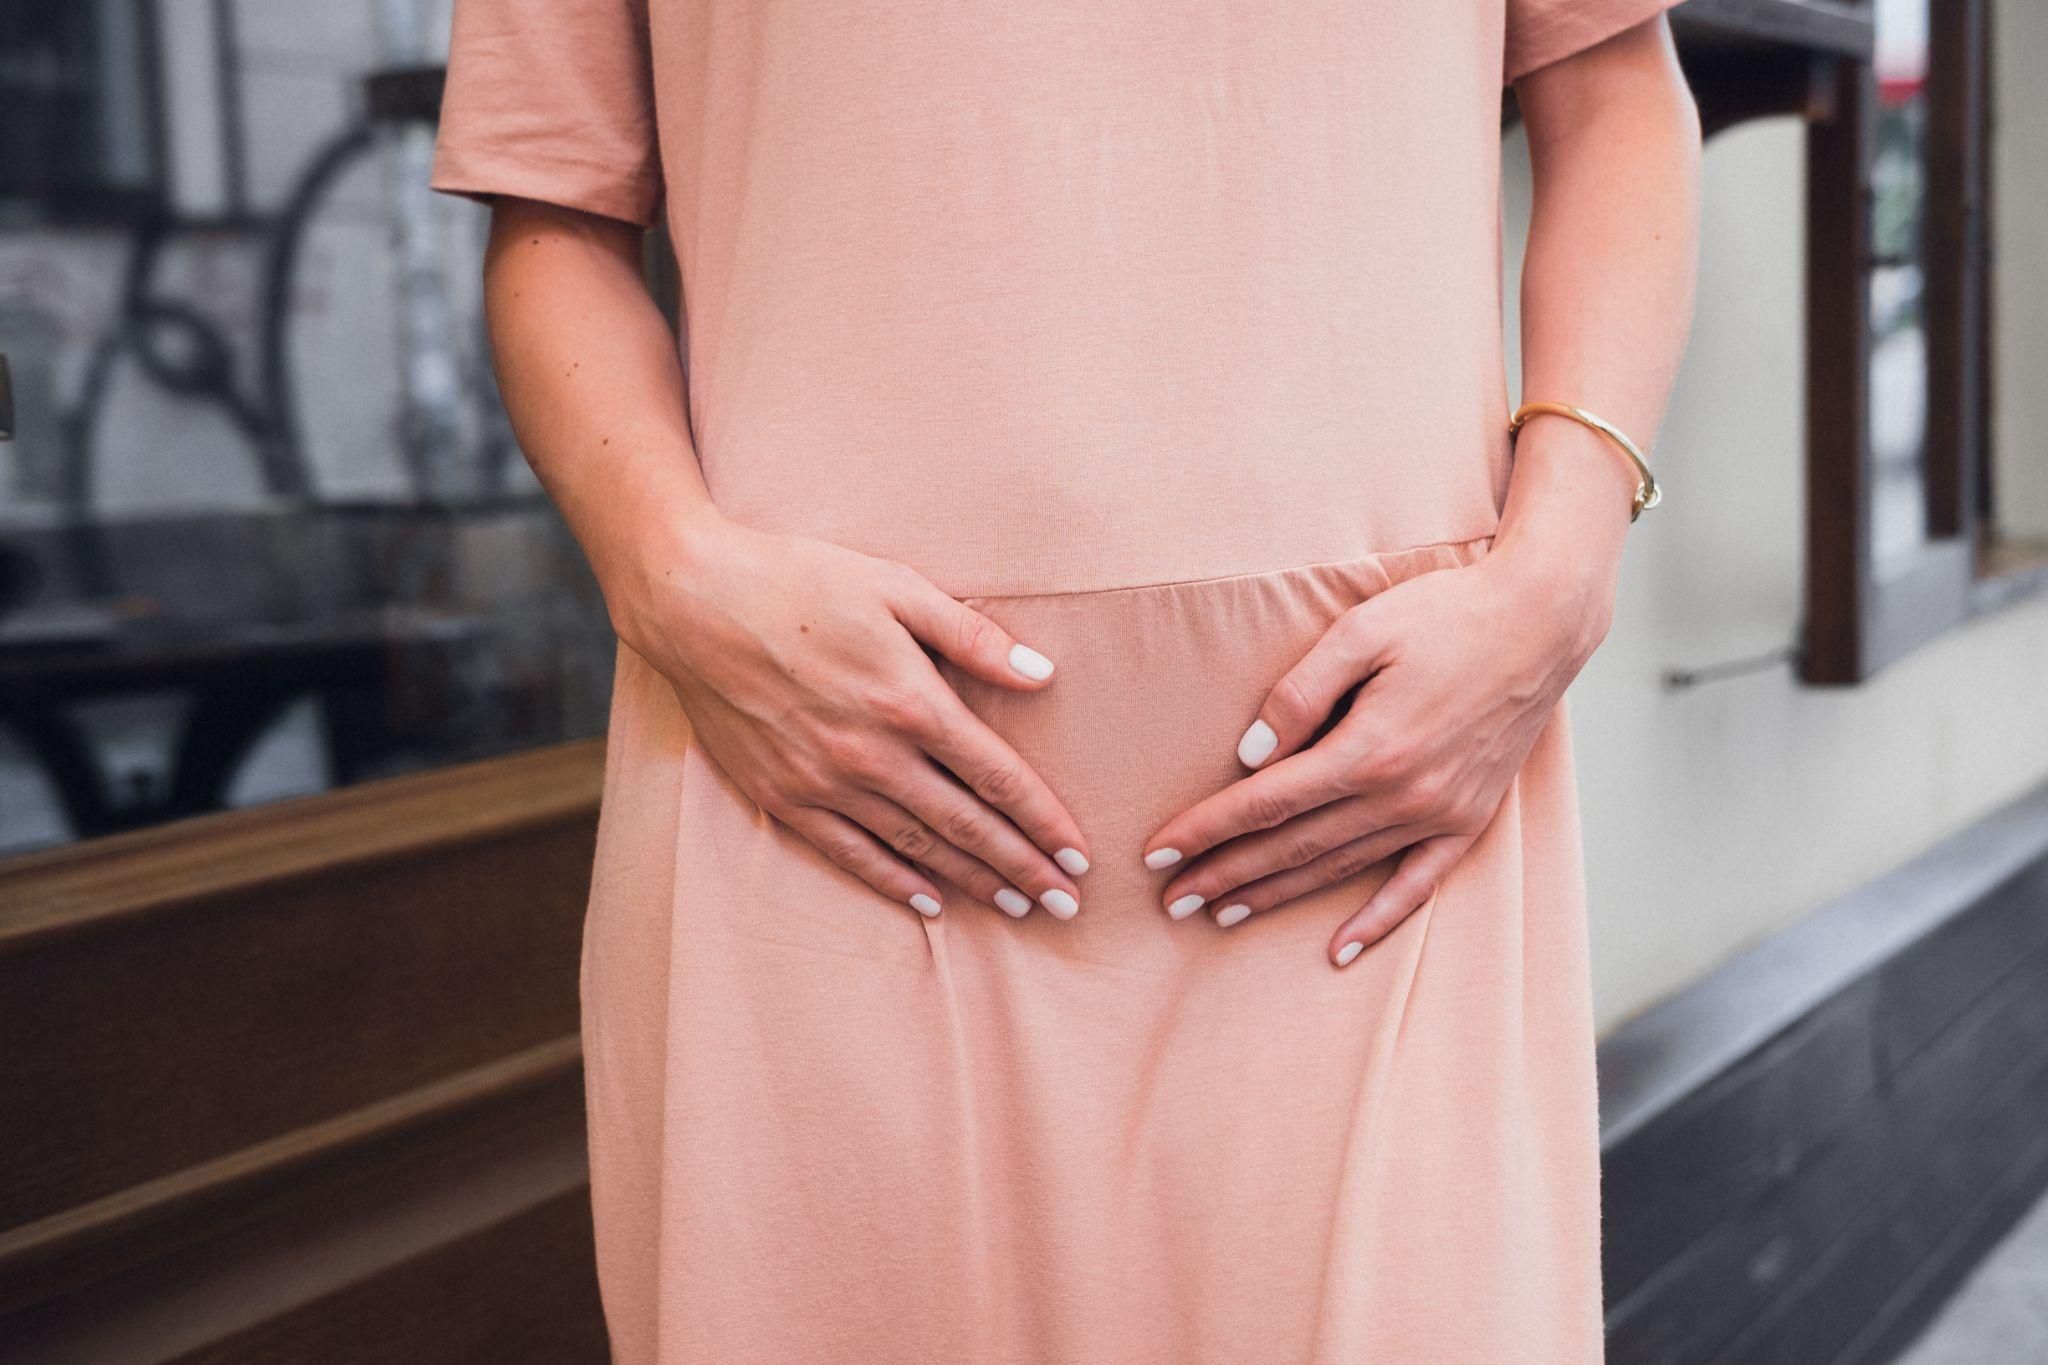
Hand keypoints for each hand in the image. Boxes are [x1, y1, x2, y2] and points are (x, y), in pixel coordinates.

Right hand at [608, 509, 1089, 920]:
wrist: (694, 602)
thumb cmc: (801, 581)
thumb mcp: (896, 588)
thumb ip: (972, 636)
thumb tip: (1042, 673)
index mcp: (911, 701)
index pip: (998, 778)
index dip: (1044, 822)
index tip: (1080, 858)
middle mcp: (874, 754)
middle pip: (968, 826)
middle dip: (1024, 869)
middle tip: (1067, 908)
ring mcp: (826, 781)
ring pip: (917, 847)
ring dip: (972, 882)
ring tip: (1017, 908)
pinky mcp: (783, 795)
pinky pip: (850, 853)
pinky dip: (894, 882)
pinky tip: (930, 903)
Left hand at [1141, 545, 1613, 964]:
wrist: (1541, 620)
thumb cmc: (1445, 613)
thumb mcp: (1361, 631)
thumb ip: (1299, 693)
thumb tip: (1248, 755)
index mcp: (1369, 748)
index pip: (1266, 803)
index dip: (1207, 830)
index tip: (1158, 855)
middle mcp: (1404, 794)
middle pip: (1294, 846)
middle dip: (1226, 875)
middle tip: (1171, 903)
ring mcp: (1440, 813)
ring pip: (1341, 868)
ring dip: (1279, 895)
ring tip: (1224, 914)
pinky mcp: (1469, 819)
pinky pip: (1417, 885)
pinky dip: (1378, 920)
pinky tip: (1339, 949)